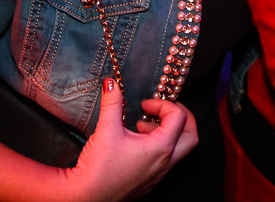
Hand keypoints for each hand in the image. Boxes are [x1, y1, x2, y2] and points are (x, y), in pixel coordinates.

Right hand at [64, 79, 197, 201]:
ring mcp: (158, 175)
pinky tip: (136, 143)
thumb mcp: (106, 129)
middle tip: (164, 110)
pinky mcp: (149, 182)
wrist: (84, 198)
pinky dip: (158, 147)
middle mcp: (165, 163)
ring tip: (141, 127)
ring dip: (167, 133)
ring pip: (178, 150)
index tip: (145, 104)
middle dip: (181, 118)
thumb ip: (112, 102)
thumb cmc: (98, 168)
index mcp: (161, 148)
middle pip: (190, 136)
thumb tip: (111, 83)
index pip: (178, 117)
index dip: (163, 104)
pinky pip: (165, 162)